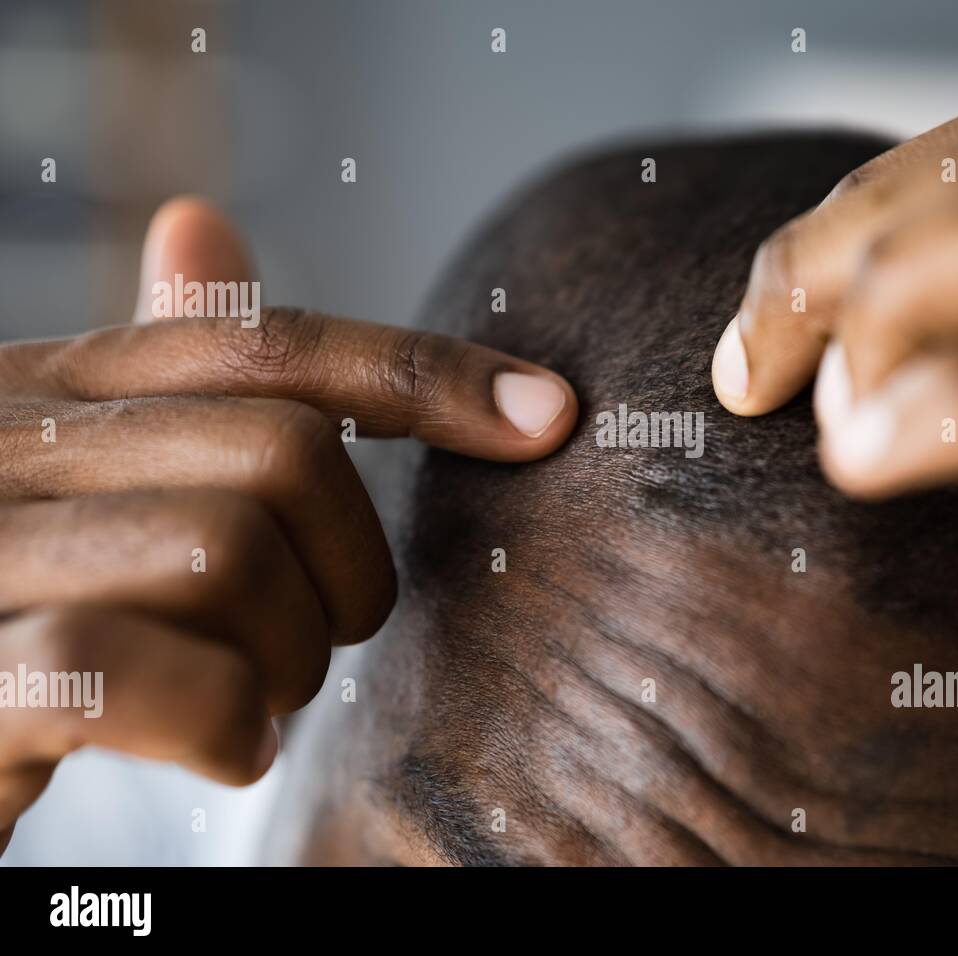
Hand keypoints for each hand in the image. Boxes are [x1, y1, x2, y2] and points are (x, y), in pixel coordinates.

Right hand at [0, 198, 576, 854]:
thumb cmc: (23, 617)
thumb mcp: (82, 484)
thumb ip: (159, 386)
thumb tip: (199, 219)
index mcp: (44, 388)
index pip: (269, 344)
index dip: (428, 374)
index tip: (551, 413)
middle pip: (285, 454)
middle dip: (348, 573)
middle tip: (316, 639)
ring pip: (231, 554)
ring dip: (291, 657)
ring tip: (259, 699)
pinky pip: (139, 673)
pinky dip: (228, 725)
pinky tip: (231, 749)